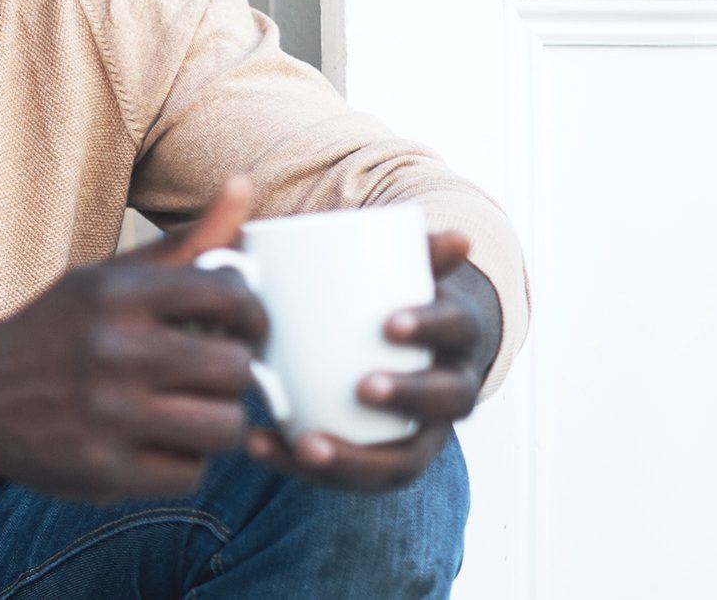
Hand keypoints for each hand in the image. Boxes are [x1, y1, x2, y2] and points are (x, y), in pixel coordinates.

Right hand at [0, 179, 266, 501]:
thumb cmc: (57, 332)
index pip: (231, 295)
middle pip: (237, 369)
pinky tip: (157, 442)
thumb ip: (186, 242)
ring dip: (218, 422)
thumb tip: (245, 185)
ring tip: (194, 411)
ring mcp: (107, 416)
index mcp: (116, 295)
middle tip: (215, 375)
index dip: (251, 314)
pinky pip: (190, 474)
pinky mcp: (103, 471)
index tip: (240, 326)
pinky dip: (183, 460)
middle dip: (235, 373)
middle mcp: (112, 352)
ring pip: (224, 427)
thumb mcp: (108, 279)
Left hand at [243, 231, 502, 490]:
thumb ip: (412, 248)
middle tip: (362, 386)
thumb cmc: (391, 297)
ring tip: (305, 444)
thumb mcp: (402, 270)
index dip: (429, 327)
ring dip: (354, 459)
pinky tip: (258, 445)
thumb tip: (458, 238)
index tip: (387, 323)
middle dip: (407, 397)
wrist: (402, 344)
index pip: (456, 330)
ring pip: (401, 461)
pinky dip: (302, 467)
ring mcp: (419, 435)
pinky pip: (350, 479)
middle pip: (446, 402)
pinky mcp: (378, 460)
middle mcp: (451, 391)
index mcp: (456, 337)